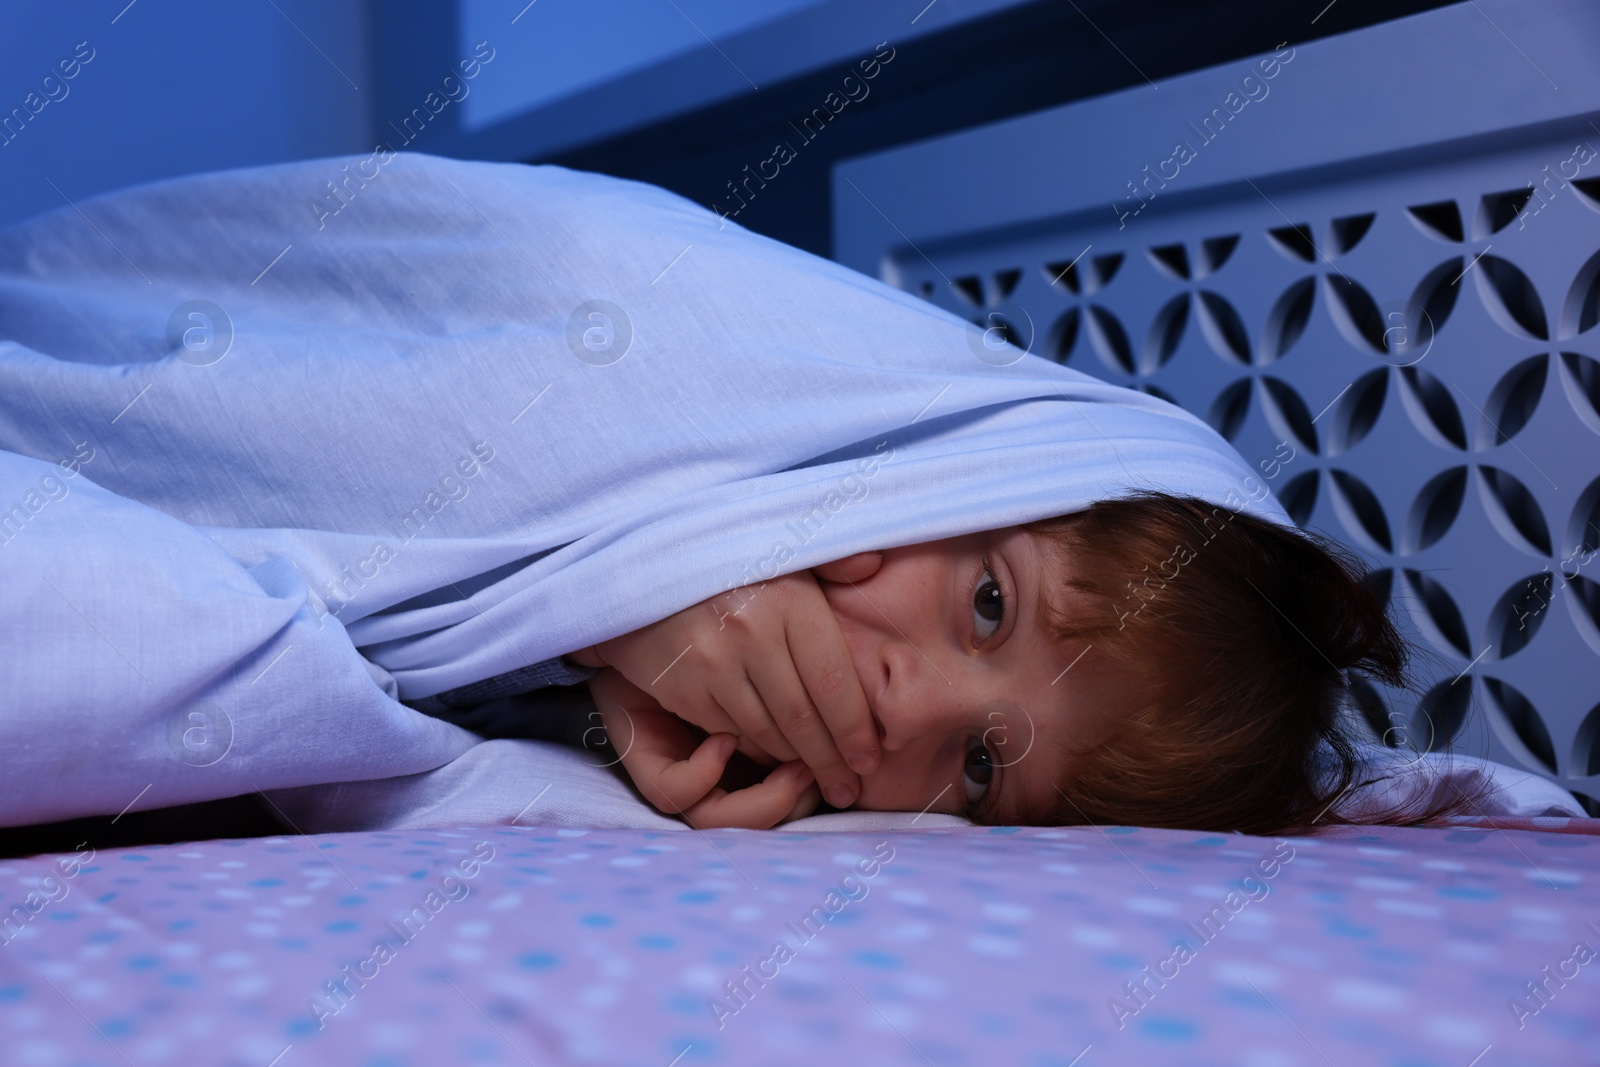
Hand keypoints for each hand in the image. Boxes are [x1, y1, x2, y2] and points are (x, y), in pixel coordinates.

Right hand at [571, 566, 880, 809]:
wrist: (644, 569)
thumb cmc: (730, 562)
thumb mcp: (783, 547)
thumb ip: (832, 559)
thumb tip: (872, 567)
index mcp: (789, 600)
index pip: (834, 682)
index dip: (856, 730)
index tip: (872, 759)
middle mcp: (753, 634)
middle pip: (804, 718)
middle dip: (832, 761)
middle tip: (851, 789)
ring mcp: (714, 663)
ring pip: (769, 732)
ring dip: (798, 763)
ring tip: (823, 780)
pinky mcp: (683, 686)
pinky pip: (732, 732)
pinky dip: (758, 751)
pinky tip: (778, 758)